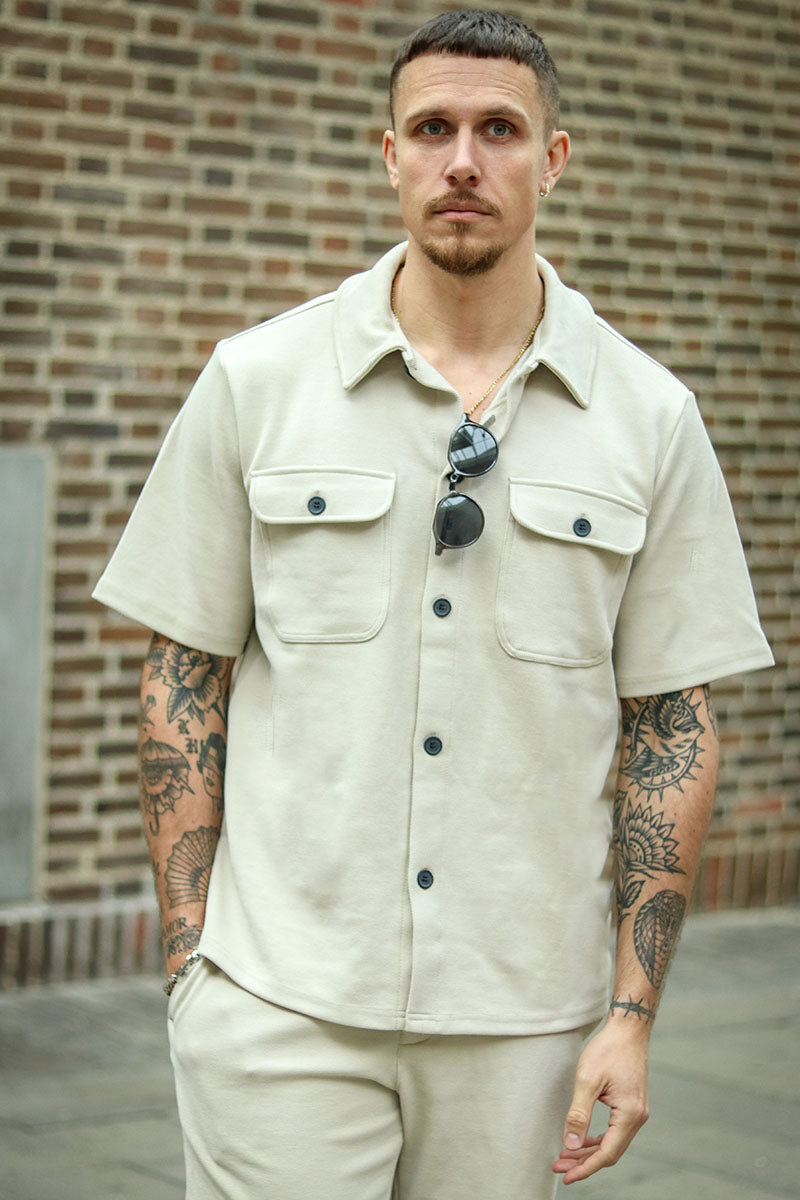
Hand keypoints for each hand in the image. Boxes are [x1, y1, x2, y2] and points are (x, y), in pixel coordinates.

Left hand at [552, 1021, 649, 1183]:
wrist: (627, 1031)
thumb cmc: (607, 1050)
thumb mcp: (587, 1080)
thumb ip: (579, 1114)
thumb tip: (571, 1145)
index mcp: (629, 1115)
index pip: (607, 1153)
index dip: (585, 1168)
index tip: (565, 1176)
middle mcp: (638, 1118)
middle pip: (610, 1152)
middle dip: (584, 1162)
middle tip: (558, 1166)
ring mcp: (637, 1112)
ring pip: (613, 1143)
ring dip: (590, 1151)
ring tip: (566, 1155)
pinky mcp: (632, 1106)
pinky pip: (615, 1131)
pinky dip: (598, 1139)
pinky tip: (582, 1140)